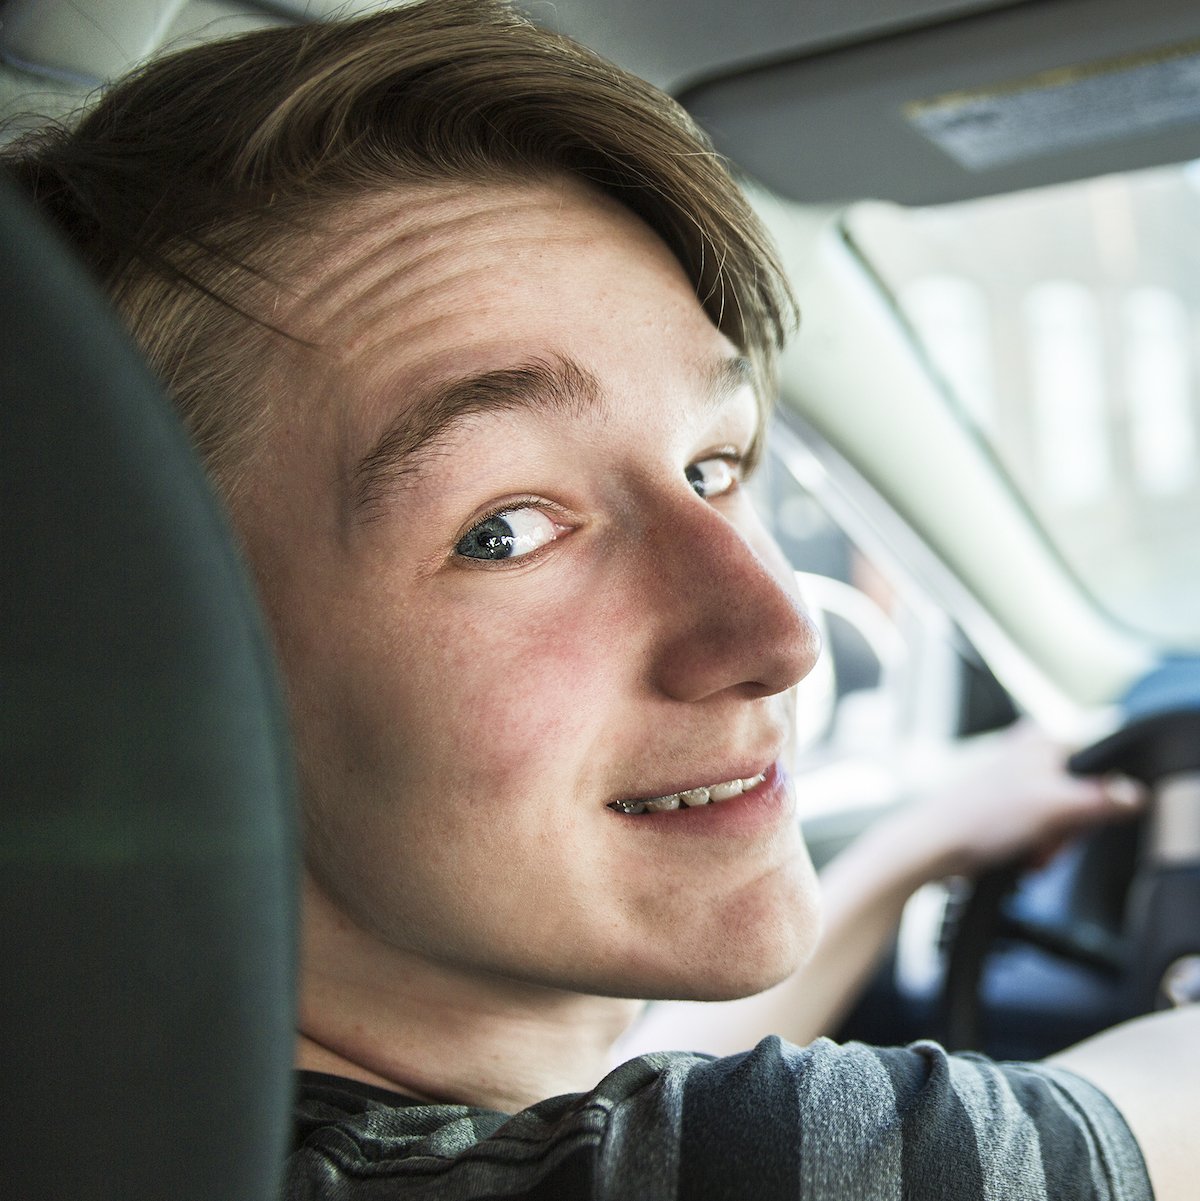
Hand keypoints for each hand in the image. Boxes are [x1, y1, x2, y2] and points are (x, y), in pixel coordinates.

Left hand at [907, 720, 1145, 879]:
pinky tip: (1018, 854)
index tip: (1075, 816)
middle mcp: (1030, 758)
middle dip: (1067, 831)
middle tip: (1044, 834)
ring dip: (1050, 846)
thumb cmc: (979, 818)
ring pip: (1064, 825)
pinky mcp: (1009, 814)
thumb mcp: (1053, 807)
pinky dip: (1034, 851)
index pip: (1102, 770)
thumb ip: (1101, 800)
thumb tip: (1134, 794)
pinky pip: (1042, 838)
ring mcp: (1019, 787)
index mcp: (1042, 742)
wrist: (934, 848)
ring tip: (1025, 846)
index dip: (1096, 802)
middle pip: (1084, 802)